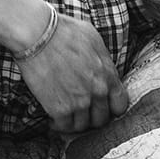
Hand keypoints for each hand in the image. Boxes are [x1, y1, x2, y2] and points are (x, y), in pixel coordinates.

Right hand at [16, 14, 129, 132]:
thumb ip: (103, 59)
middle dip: (92, 117)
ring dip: (75, 122)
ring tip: (66, 116)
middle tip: (82, 113)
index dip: (111, 108)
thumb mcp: (94, 39)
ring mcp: (79, 102)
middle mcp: (97, 92)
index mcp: (108, 75)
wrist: (39, 35)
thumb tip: (103, 67)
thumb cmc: (64, 32)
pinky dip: (59, 126)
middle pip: (102, 119)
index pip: (120, 105)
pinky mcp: (59, 108)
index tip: (102, 107)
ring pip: (83, 126)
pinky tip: (53, 120)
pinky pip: (64, 127)